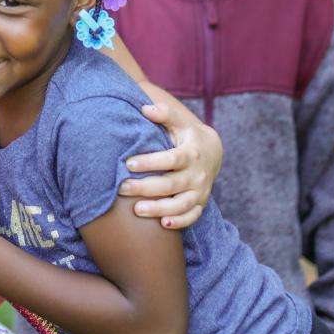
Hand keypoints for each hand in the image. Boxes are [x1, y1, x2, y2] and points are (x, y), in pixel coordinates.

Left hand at [118, 96, 223, 228]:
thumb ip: (164, 113)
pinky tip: (162, 225)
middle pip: (172, 185)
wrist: (211, 151)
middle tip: (122, 188)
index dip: (151, 162)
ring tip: (137, 210)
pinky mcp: (200, 203)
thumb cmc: (186, 134)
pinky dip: (180, 222)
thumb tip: (146, 108)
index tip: (128, 163)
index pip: (171, 159)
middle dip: (146, 188)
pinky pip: (192, 216)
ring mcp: (200, 191)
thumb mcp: (179, 121)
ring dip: (160, 209)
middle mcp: (198, 174)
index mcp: (191, 153)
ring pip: (181, 204)